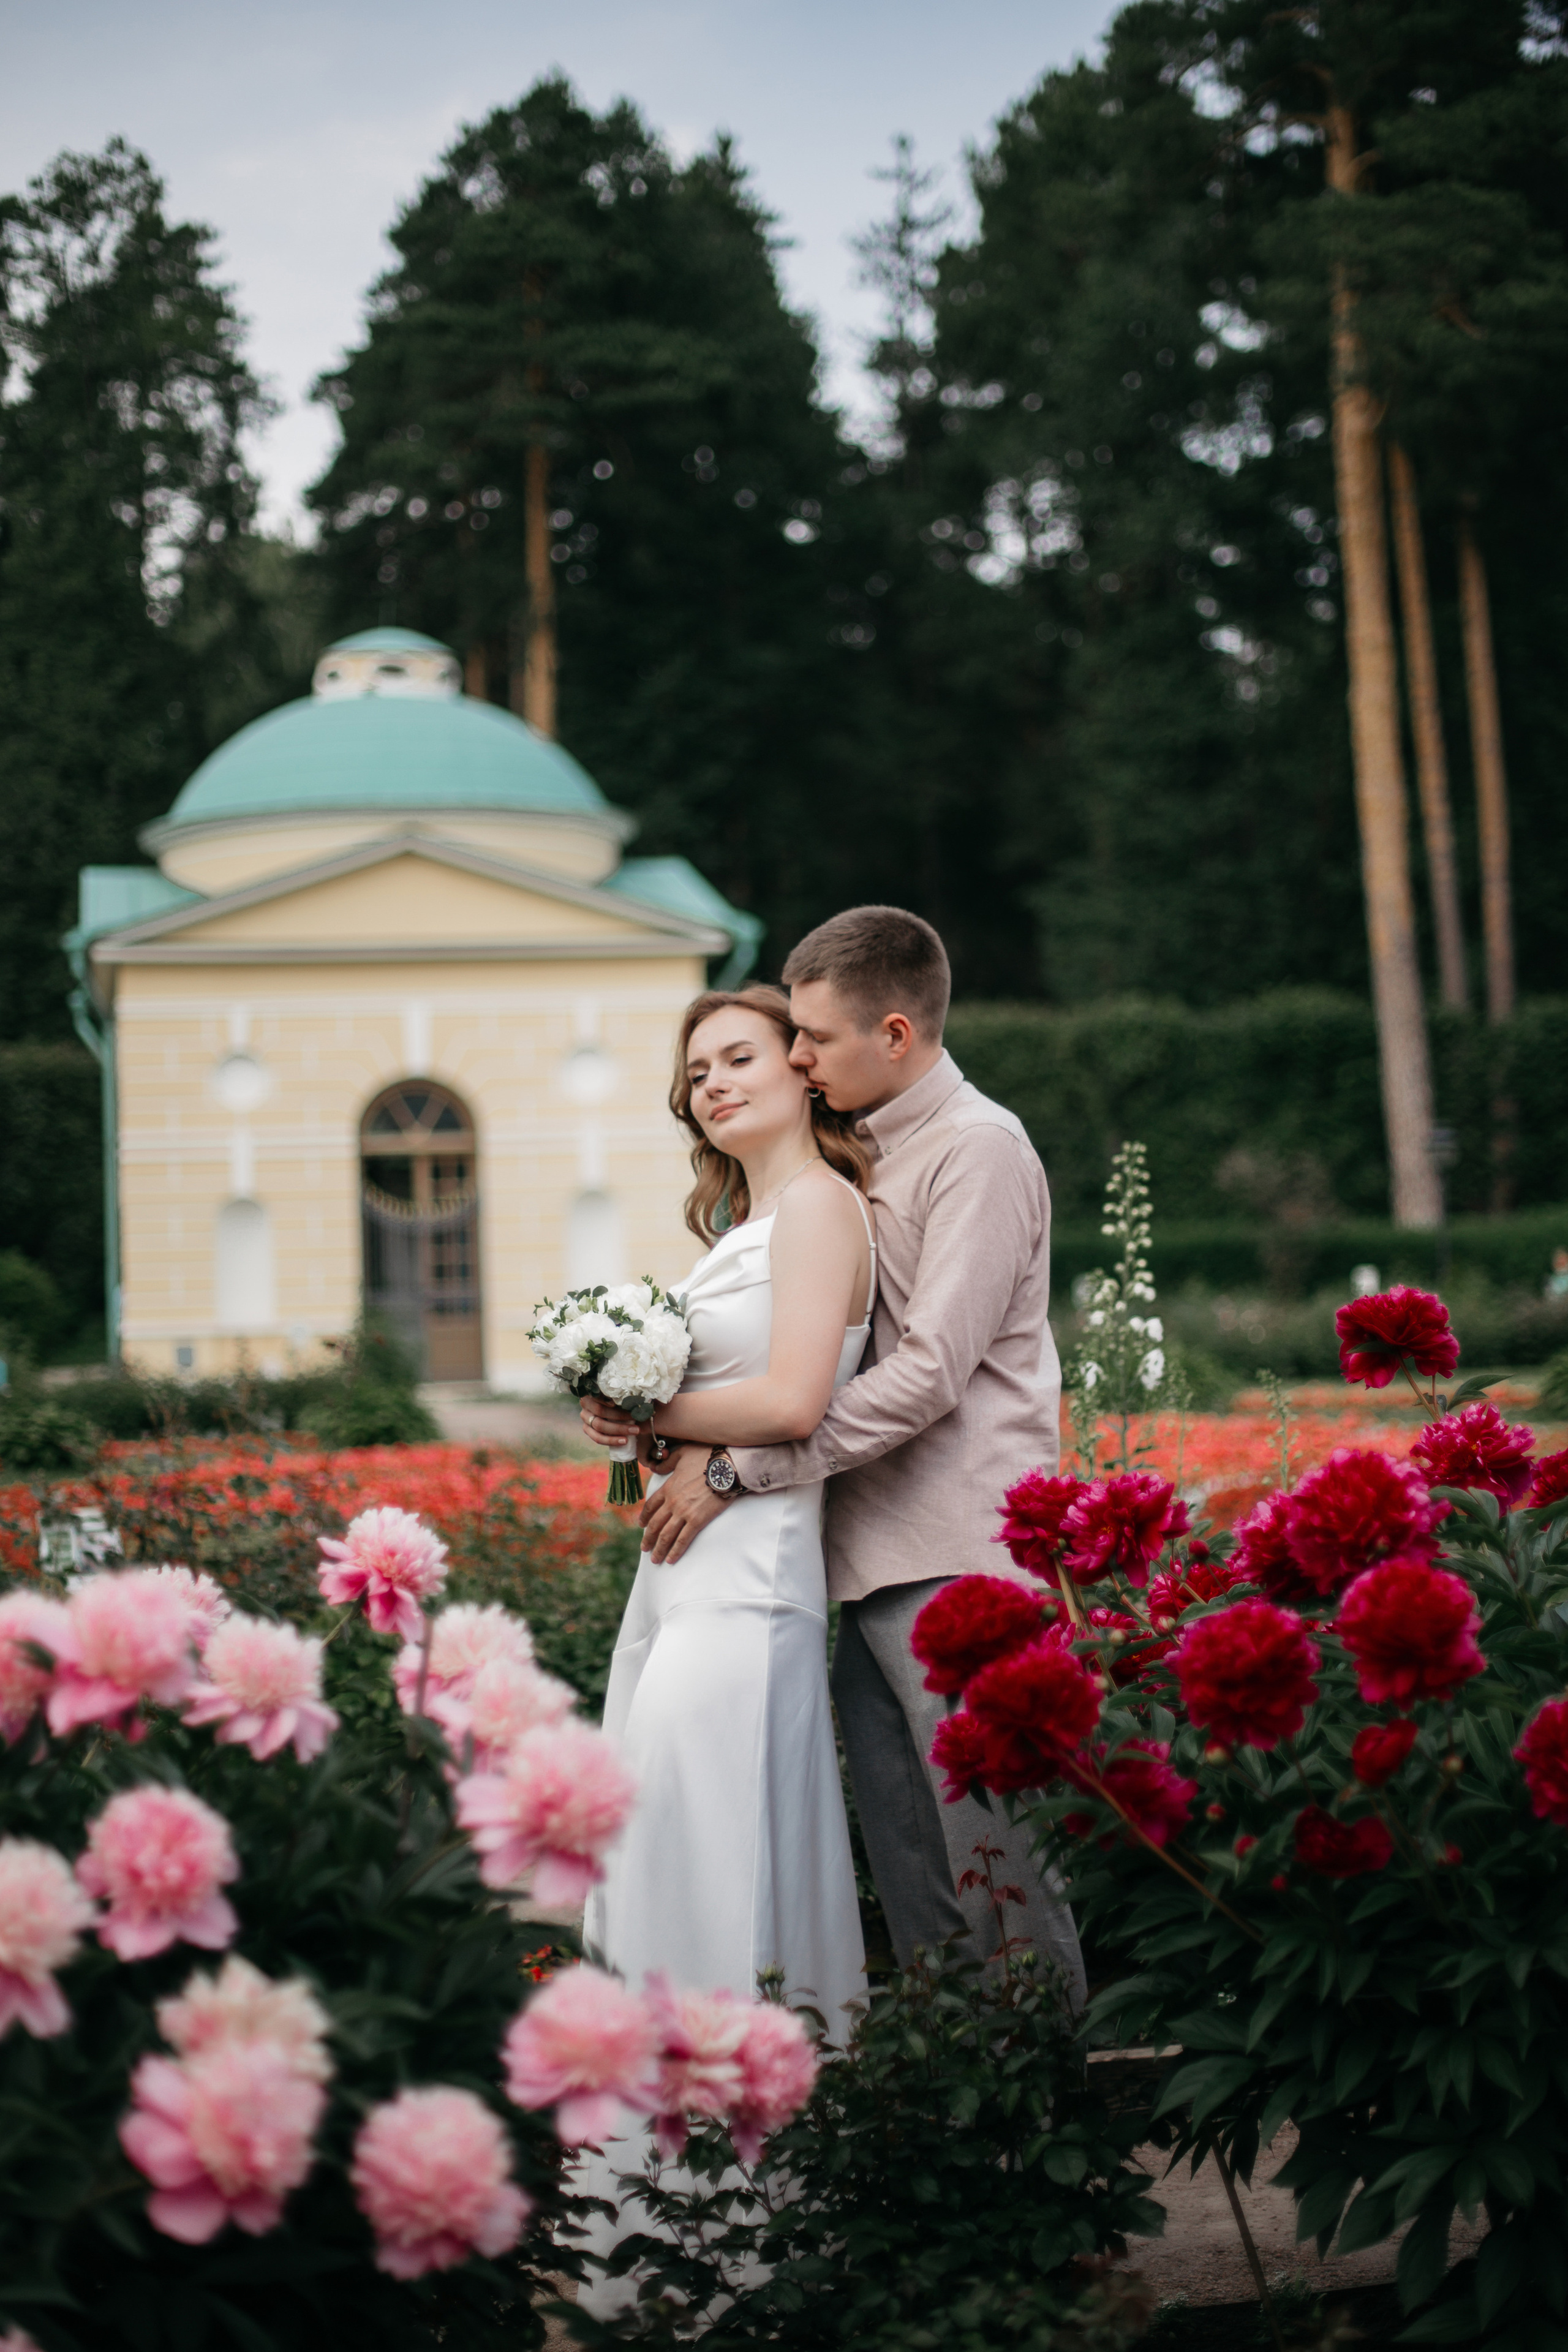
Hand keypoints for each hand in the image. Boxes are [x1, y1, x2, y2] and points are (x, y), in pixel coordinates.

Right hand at [581, 1397, 639, 1450]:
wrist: (622, 1415)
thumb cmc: (623, 1401)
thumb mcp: (624, 1397)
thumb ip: (626, 1397)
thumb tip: (638, 1397)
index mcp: (593, 1391)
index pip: (597, 1394)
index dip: (605, 1399)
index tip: (617, 1402)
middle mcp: (586, 1403)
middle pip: (600, 1410)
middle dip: (619, 1415)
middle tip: (636, 1417)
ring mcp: (585, 1417)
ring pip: (599, 1425)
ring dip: (618, 1429)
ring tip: (635, 1431)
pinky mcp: (587, 1430)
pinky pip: (598, 1438)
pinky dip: (612, 1440)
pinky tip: (624, 1441)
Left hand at [639, 1444, 734, 1563]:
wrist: (725, 1466)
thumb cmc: (706, 1456)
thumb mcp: (682, 1453)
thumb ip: (667, 1461)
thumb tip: (655, 1466)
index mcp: (668, 1487)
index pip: (651, 1506)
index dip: (644, 1517)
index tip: (641, 1525)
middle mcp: (672, 1502)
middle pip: (655, 1524)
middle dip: (648, 1538)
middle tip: (644, 1548)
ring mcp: (684, 1512)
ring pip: (666, 1535)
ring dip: (659, 1549)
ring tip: (655, 1559)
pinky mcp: (697, 1520)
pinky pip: (683, 1539)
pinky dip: (676, 1551)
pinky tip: (671, 1559)